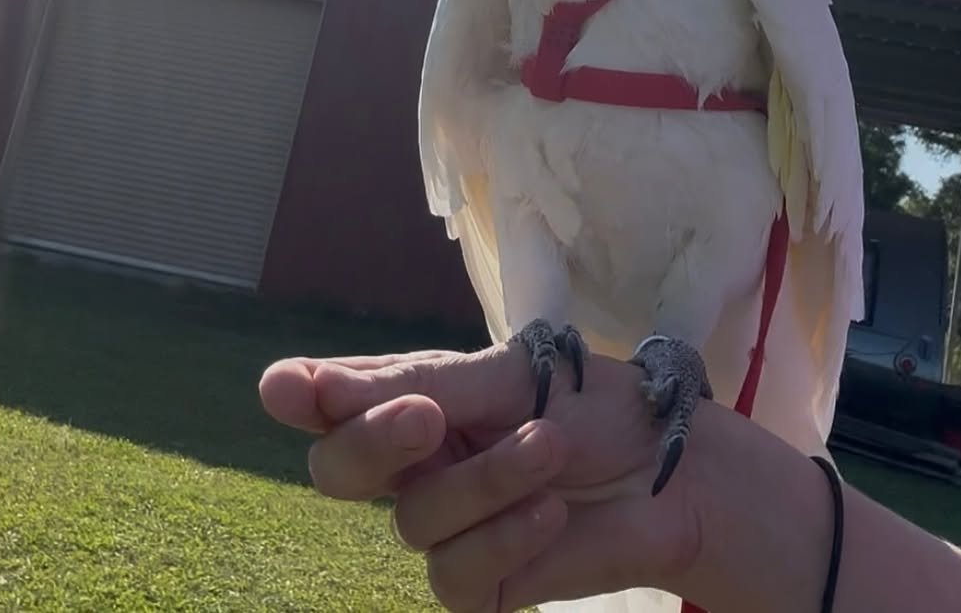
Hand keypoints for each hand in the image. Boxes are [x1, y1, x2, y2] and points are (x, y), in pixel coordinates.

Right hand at [259, 344, 702, 610]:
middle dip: (376, 441)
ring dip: (486, 481)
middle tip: (424, 415)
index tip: (285, 387)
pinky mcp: (481, 583)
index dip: (302, 394)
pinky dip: (505, 537)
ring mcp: (445, 524)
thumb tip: (290, 385)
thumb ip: (408, 387)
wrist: (674, 469)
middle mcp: (416, 461)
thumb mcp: (504, 378)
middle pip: (339, 469)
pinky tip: (551, 511)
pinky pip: (455, 575)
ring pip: (414, 521)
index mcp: (415, 397)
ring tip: (551, 449)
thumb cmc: (592, 405)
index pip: (335, 400)